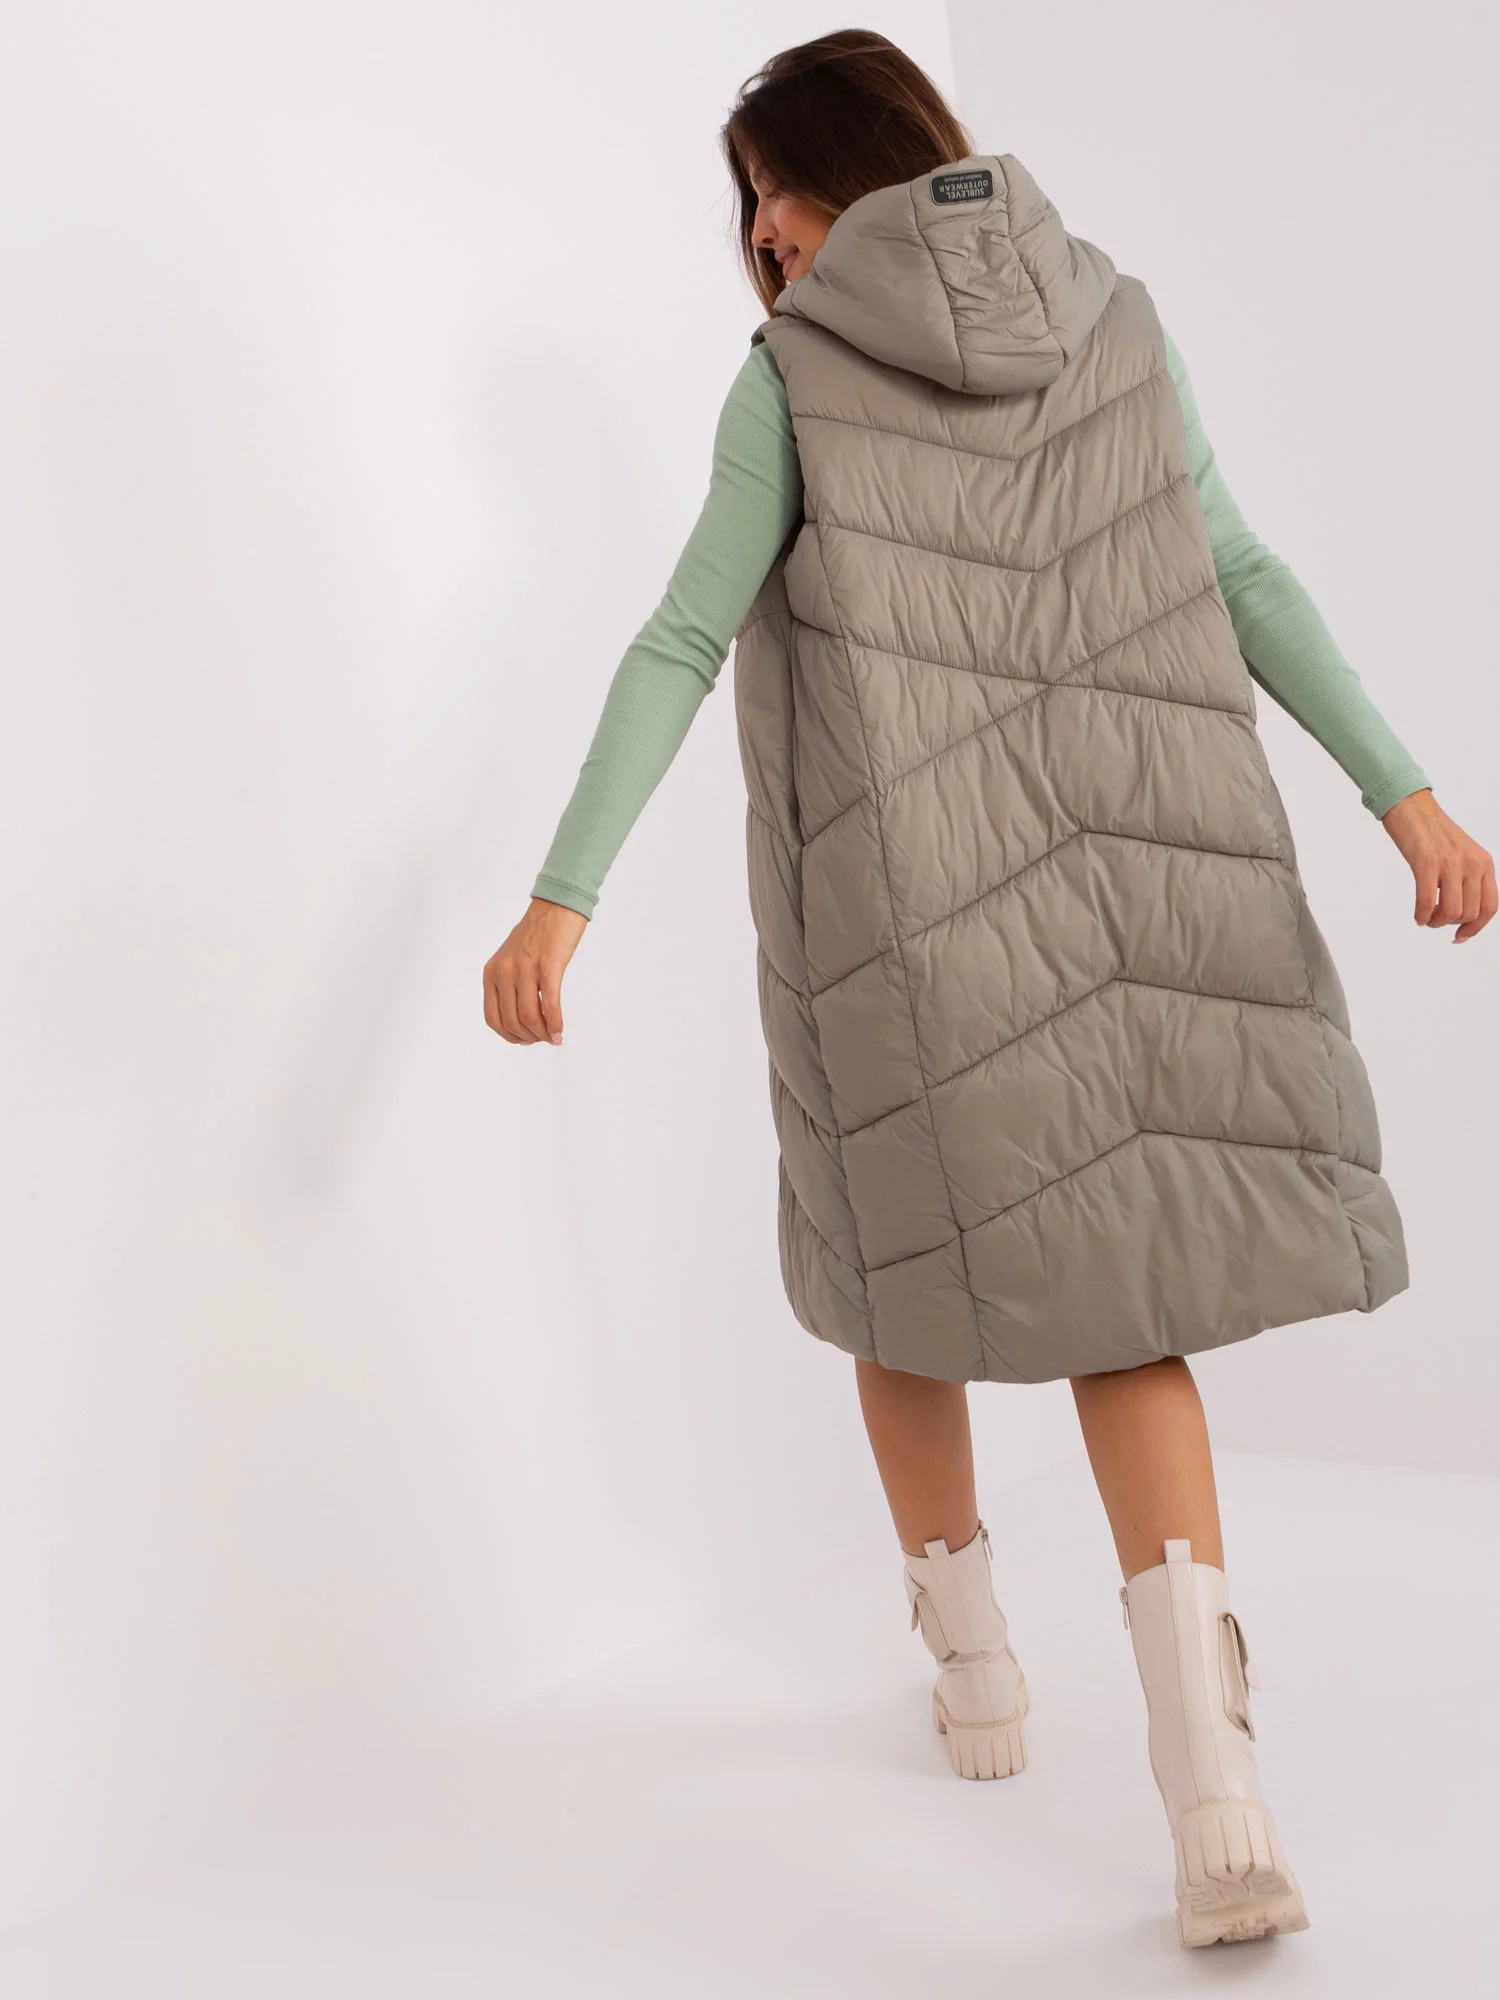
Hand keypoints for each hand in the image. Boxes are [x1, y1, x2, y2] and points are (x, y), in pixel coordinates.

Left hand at [484, 897, 588, 1043]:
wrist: (556, 905)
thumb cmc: (538, 933)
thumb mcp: (512, 959)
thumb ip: (510, 984)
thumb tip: (522, 1018)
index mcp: (491, 972)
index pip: (493, 1017)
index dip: (509, 1035)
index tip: (526, 1039)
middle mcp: (504, 972)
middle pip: (512, 1021)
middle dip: (529, 1037)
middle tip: (544, 1039)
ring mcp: (525, 968)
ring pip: (529, 1017)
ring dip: (543, 1034)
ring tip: (553, 1037)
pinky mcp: (548, 965)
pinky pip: (549, 1005)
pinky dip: (555, 1024)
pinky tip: (560, 1032)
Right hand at [1380, 789, 1495, 942]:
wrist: (1411, 807)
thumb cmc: (1432, 833)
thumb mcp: (1463, 854)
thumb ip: (1469, 878)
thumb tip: (1462, 913)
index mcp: (1484, 863)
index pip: (1490, 906)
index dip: (1476, 928)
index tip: (1460, 936)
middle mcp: (1471, 863)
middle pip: (1468, 913)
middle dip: (1449, 923)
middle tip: (1435, 919)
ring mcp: (1450, 863)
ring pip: (1450, 911)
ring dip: (1435, 921)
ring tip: (1426, 917)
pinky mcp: (1426, 863)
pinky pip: (1427, 902)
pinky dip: (1421, 915)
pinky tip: (1418, 915)